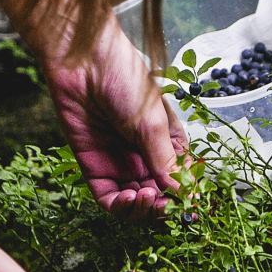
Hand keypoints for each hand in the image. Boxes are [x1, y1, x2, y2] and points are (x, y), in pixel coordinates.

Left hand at [42, 16, 187, 219]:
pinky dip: (119, 206)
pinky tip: (128, 198)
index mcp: (168, 142)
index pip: (181, 180)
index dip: (185, 197)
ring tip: (144, 198)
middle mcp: (145, 155)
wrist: (82, 62)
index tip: (188, 208)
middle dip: (161, 206)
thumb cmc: (125, 80)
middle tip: (162, 205)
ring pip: (134, 202)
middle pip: (158, 196)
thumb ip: (165, 161)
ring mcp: (120, 162)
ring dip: (142, 209)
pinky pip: (108, 197)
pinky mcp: (94, 167)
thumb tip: (182, 194)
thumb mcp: (152, 123)